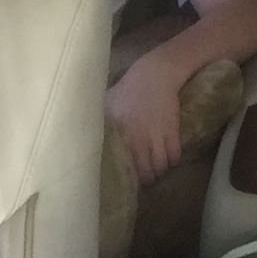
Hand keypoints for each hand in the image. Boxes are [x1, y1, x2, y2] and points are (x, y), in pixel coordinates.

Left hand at [104, 50, 183, 184]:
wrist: (155, 75)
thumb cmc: (127, 90)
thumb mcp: (106, 107)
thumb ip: (96, 124)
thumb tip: (82, 137)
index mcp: (119, 138)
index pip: (122, 170)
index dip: (125, 180)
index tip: (125, 182)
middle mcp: (137, 142)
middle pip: (143, 175)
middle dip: (144, 180)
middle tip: (142, 178)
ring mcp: (156, 139)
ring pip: (160, 169)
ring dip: (158, 171)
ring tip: (155, 169)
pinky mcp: (172, 133)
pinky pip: (174, 158)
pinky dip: (171, 161)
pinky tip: (167, 158)